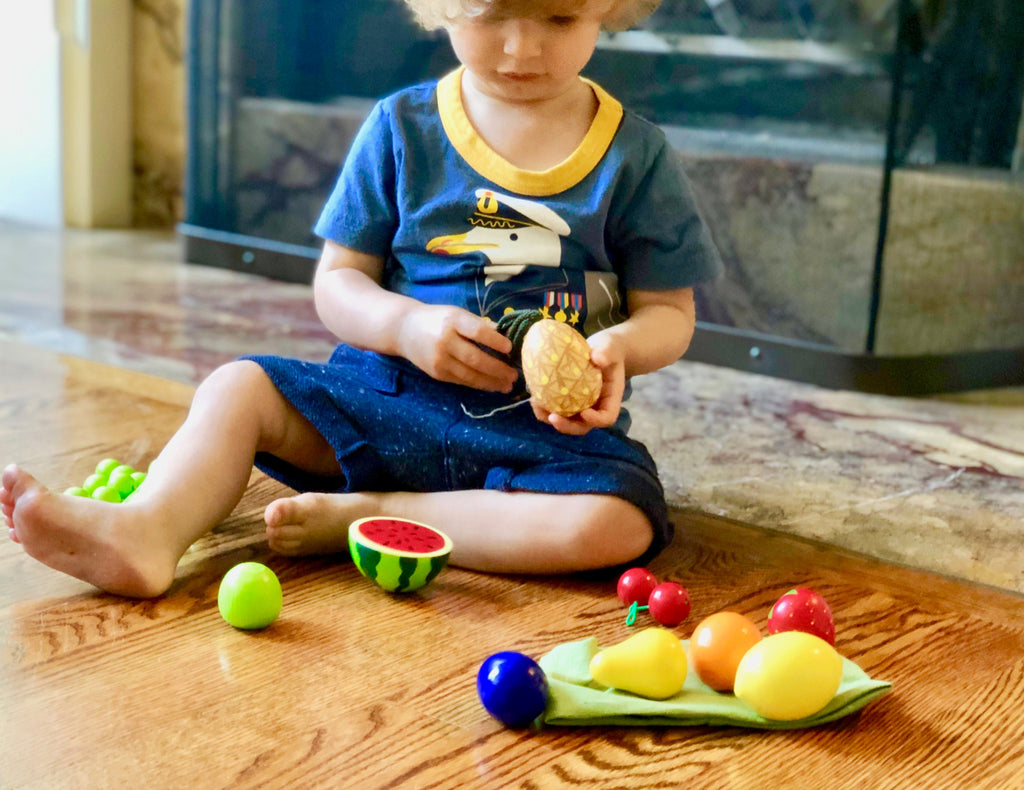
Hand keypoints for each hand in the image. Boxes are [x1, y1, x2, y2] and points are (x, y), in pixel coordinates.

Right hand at [398, 304, 517, 391]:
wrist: (404, 330)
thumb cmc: (438, 319)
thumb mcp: (457, 313)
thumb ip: (479, 324)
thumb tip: (505, 335)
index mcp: (453, 321)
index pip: (477, 332)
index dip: (495, 342)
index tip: (510, 349)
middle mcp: (445, 341)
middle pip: (475, 358)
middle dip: (498, 369)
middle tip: (514, 375)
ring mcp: (440, 359)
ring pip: (470, 375)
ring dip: (491, 382)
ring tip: (507, 385)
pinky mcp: (437, 373)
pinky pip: (462, 381)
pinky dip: (478, 384)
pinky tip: (491, 386)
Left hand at [531, 331, 625, 435]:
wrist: (599, 348)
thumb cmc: (609, 349)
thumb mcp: (610, 347)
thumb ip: (607, 352)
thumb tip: (597, 358)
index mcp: (610, 399)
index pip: (606, 417)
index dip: (596, 420)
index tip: (585, 412)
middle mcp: (595, 407)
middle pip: (583, 426)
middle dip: (567, 426)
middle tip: (552, 417)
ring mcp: (580, 406)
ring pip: (566, 421)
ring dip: (550, 419)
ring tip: (537, 406)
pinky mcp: (567, 400)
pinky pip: (556, 410)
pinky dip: (544, 408)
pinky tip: (534, 397)